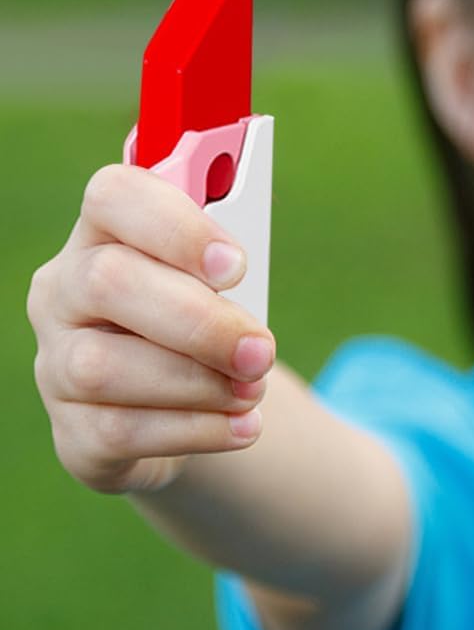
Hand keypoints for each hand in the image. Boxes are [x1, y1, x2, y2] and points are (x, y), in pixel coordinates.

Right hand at [27, 164, 274, 494]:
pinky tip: (242, 427)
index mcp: (104, 233)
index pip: (113, 196)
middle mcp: (64, 292)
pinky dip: (195, 430)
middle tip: (262, 349)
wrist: (186, 403)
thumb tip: (234, 208)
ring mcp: (56, 365)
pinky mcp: (72, 433)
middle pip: (107, 283)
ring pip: (104, 367)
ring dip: (197, 383)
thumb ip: (224, 238)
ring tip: (253, 389)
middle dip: (199, 321)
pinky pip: (119, 432)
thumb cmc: (202, 316)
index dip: (175, 226)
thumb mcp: (219, 274)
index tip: (236, 265)